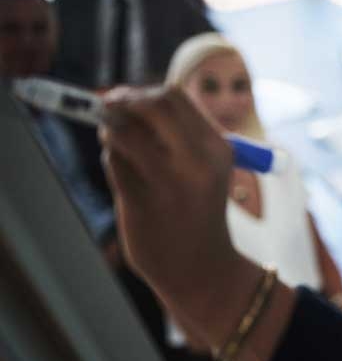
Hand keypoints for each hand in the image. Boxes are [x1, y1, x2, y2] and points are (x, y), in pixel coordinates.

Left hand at [99, 86, 293, 360]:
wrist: (202, 268)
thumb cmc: (197, 212)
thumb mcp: (203, 169)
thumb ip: (174, 136)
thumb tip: (120, 99)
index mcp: (217, 148)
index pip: (173, 97)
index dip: (141, 92)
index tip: (124, 98)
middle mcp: (197, 161)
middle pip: (150, 104)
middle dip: (121, 101)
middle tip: (106, 107)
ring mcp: (169, 181)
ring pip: (124, 132)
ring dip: (111, 132)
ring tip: (116, 144)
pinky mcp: (142, 201)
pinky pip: (114, 162)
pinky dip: (111, 159)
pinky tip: (123, 172)